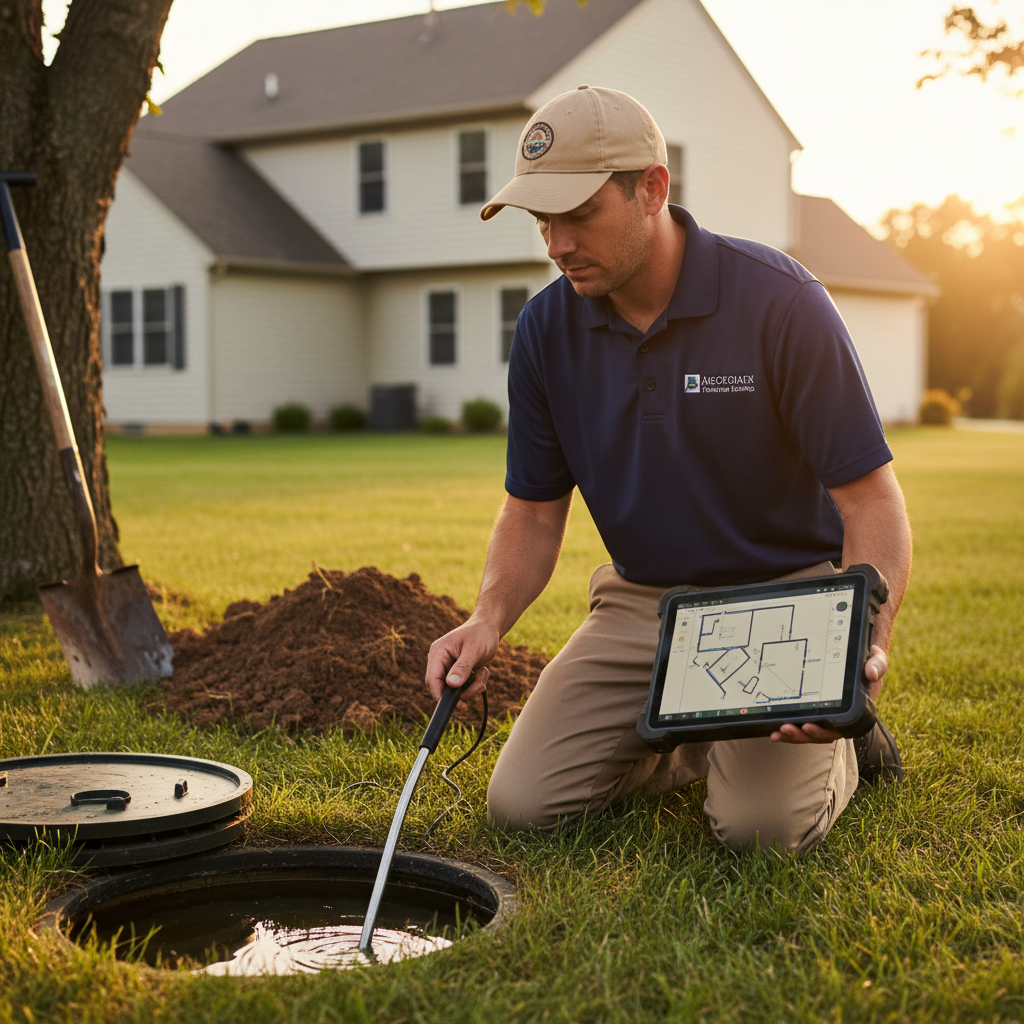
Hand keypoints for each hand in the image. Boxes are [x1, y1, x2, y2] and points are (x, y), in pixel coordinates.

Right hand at [425, 617, 498, 701]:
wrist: (490, 627)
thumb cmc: (481, 634)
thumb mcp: (473, 650)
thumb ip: (462, 667)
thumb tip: (451, 685)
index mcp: (438, 653)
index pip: (432, 679)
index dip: (440, 695)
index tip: (455, 705)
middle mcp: (440, 661)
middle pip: (443, 688)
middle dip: (463, 691)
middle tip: (479, 686)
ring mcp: (449, 667)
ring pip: (455, 690)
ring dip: (472, 687)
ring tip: (483, 674)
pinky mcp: (458, 672)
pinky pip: (463, 687)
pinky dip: (475, 684)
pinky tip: (482, 672)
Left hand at [770, 644, 887, 744]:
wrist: (859, 656)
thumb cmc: (868, 660)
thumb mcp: (876, 659)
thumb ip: (877, 665)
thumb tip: (871, 673)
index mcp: (853, 711)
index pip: (838, 728)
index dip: (823, 731)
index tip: (808, 725)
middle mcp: (839, 717)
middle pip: (820, 733)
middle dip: (802, 734)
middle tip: (786, 728)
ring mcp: (825, 714)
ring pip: (809, 731)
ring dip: (793, 735)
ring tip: (778, 732)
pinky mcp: (814, 708)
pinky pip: (801, 721)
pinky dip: (790, 728)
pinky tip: (775, 730)